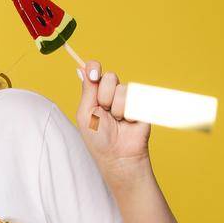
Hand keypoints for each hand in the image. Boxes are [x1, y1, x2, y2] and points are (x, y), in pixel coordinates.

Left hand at [76, 60, 152, 176]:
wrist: (118, 154)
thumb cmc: (98, 137)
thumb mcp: (85, 114)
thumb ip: (87, 90)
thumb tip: (81, 69)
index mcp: (95, 94)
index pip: (95, 71)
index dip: (94, 68)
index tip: (93, 74)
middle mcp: (111, 93)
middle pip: (110, 77)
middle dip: (104, 96)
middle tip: (104, 112)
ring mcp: (128, 97)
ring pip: (122, 89)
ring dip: (117, 108)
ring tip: (118, 120)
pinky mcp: (142, 103)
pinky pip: (136, 98)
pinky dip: (130, 112)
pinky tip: (129, 121)